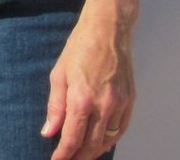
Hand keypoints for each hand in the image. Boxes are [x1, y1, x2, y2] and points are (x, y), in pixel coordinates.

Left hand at [42, 11, 133, 159]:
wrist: (108, 31)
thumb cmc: (78, 49)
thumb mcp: (58, 75)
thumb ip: (55, 107)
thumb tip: (49, 132)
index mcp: (81, 98)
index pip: (73, 138)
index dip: (64, 154)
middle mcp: (103, 105)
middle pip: (92, 144)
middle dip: (79, 157)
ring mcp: (120, 104)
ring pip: (107, 140)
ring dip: (94, 151)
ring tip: (81, 155)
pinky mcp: (130, 101)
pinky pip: (120, 129)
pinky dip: (110, 140)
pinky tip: (100, 143)